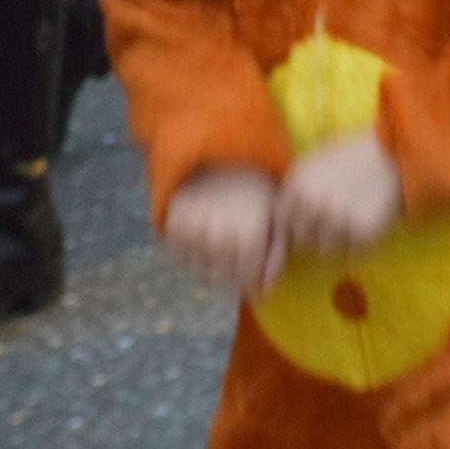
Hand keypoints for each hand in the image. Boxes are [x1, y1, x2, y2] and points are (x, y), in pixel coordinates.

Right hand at [163, 167, 282, 292]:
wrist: (222, 157)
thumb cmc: (258, 192)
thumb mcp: (277, 218)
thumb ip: (277, 256)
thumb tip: (264, 291)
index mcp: (248, 232)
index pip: (247, 280)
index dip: (254, 283)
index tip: (258, 274)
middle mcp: (217, 234)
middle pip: (223, 279)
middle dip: (235, 277)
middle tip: (241, 260)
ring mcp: (193, 230)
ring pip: (202, 272)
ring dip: (214, 268)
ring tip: (226, 246)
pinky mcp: (172, 224)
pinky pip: (182, 258)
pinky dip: (194, 255)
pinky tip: (208, 238)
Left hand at [274, 131, 402, 254]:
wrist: (392, 156)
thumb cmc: (351, 157)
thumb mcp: (314, 161)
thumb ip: (294, 186)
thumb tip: (277, 215)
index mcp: (299, 185)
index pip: (282, 221)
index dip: (294, 222)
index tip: (308, 219)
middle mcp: (314, 204)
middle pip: (301, 240)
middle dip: (314, 235)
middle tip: (333, 223)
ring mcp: (338, 220)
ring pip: (325, 252)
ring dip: (336, 243)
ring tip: (351, 223)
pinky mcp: (363, 234)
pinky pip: (352, 255)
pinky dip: (359, 247)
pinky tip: (366, 227)